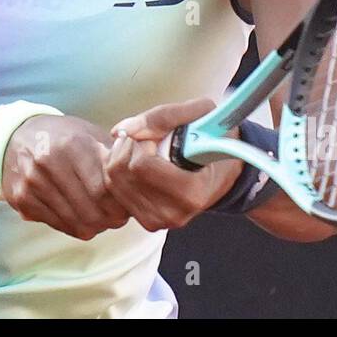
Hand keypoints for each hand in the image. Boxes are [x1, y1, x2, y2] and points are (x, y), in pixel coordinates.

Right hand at [0, 114, 131, 239]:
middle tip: (117, 218)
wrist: (15, 136)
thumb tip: (144, 174)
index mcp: (73, 144)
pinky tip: (78, 216)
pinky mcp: (21, 199)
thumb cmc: (62, 136)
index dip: (121, 204)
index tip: (127, 207)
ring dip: (94, 226)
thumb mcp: (89, 134)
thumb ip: (114, 155)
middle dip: (110, 219)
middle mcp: (50, 162)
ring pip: (75, 222)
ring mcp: (33, 182)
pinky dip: (73, 226)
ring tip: (100, 219)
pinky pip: (57, 224)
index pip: (105, 189)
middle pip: (91, 209)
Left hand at [103, 98, 241, 231]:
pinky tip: (134, 161)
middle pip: (122, 172)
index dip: (143, 142)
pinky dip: (118, 170)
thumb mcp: (203, 115)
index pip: (141, 165)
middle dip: (129, 146)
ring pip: (112, 181)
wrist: (223, 171)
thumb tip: (123, 130)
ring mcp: (158, 220)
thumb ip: (164, 116)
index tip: (157, 135)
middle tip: (148, 138)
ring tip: (142, 147)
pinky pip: (113, 190)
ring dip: (121, 156)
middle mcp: (174, 213)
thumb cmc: (216, 141)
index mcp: (192, 192)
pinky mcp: (146, 221)